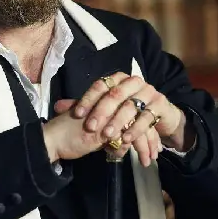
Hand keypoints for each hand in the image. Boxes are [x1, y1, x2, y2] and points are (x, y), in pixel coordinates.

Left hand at [52, 72, 186, 164]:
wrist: (159, 116)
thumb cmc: (128, 113)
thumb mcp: (105, 110)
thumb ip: (84, 107)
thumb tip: (57, 106)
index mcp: (118, 79)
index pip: (100, 85)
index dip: (88, 99)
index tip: (77, 114)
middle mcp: (133, 81)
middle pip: (114, 95)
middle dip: (101, 112)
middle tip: (91, 128)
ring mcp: (149, 92)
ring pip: (130, 107)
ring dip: (118, 123)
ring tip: (107, 137)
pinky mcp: (160, 104)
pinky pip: (146, 118)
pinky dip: (135, 129)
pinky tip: (126, 139)